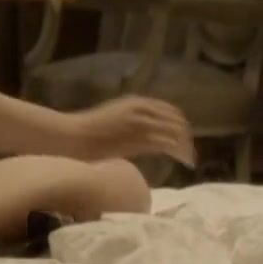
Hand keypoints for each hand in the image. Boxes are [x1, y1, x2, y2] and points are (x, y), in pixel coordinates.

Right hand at [65, 96, 195, 166]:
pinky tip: (182, 161)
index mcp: (136, 102)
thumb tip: (151, 136)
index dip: (180, 126)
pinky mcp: (141, 137)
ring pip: (176, 132)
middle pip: (177, 121)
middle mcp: (143, 108)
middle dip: (186, 138)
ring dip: (185, 147)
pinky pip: (167, 143)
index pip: (171, 111)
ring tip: (188, 160)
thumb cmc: (87, 131)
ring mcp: (142, 122)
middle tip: (190, 154)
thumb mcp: (115, 120)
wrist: (73, 136)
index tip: (183, 140)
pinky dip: (178, 152)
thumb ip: (134, 124)